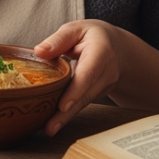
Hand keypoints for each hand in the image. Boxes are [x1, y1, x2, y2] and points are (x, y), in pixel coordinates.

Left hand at [34, 20, 124, 135]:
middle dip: (68, 113)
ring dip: (66, 118)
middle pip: (86, 95)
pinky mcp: (96, 94)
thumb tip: (39, 51)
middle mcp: (106, 73)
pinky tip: (53, 124)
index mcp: (101, 52)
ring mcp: (103, 87)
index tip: (63, 105)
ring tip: (49, 129)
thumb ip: (59, 39)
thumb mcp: (77, 29)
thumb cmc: (93, 36)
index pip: (88, 74)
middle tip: (50, 127)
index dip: (76, 91)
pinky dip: (68, 115)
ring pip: (83, 103)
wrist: (119, 49)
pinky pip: (81, 104)